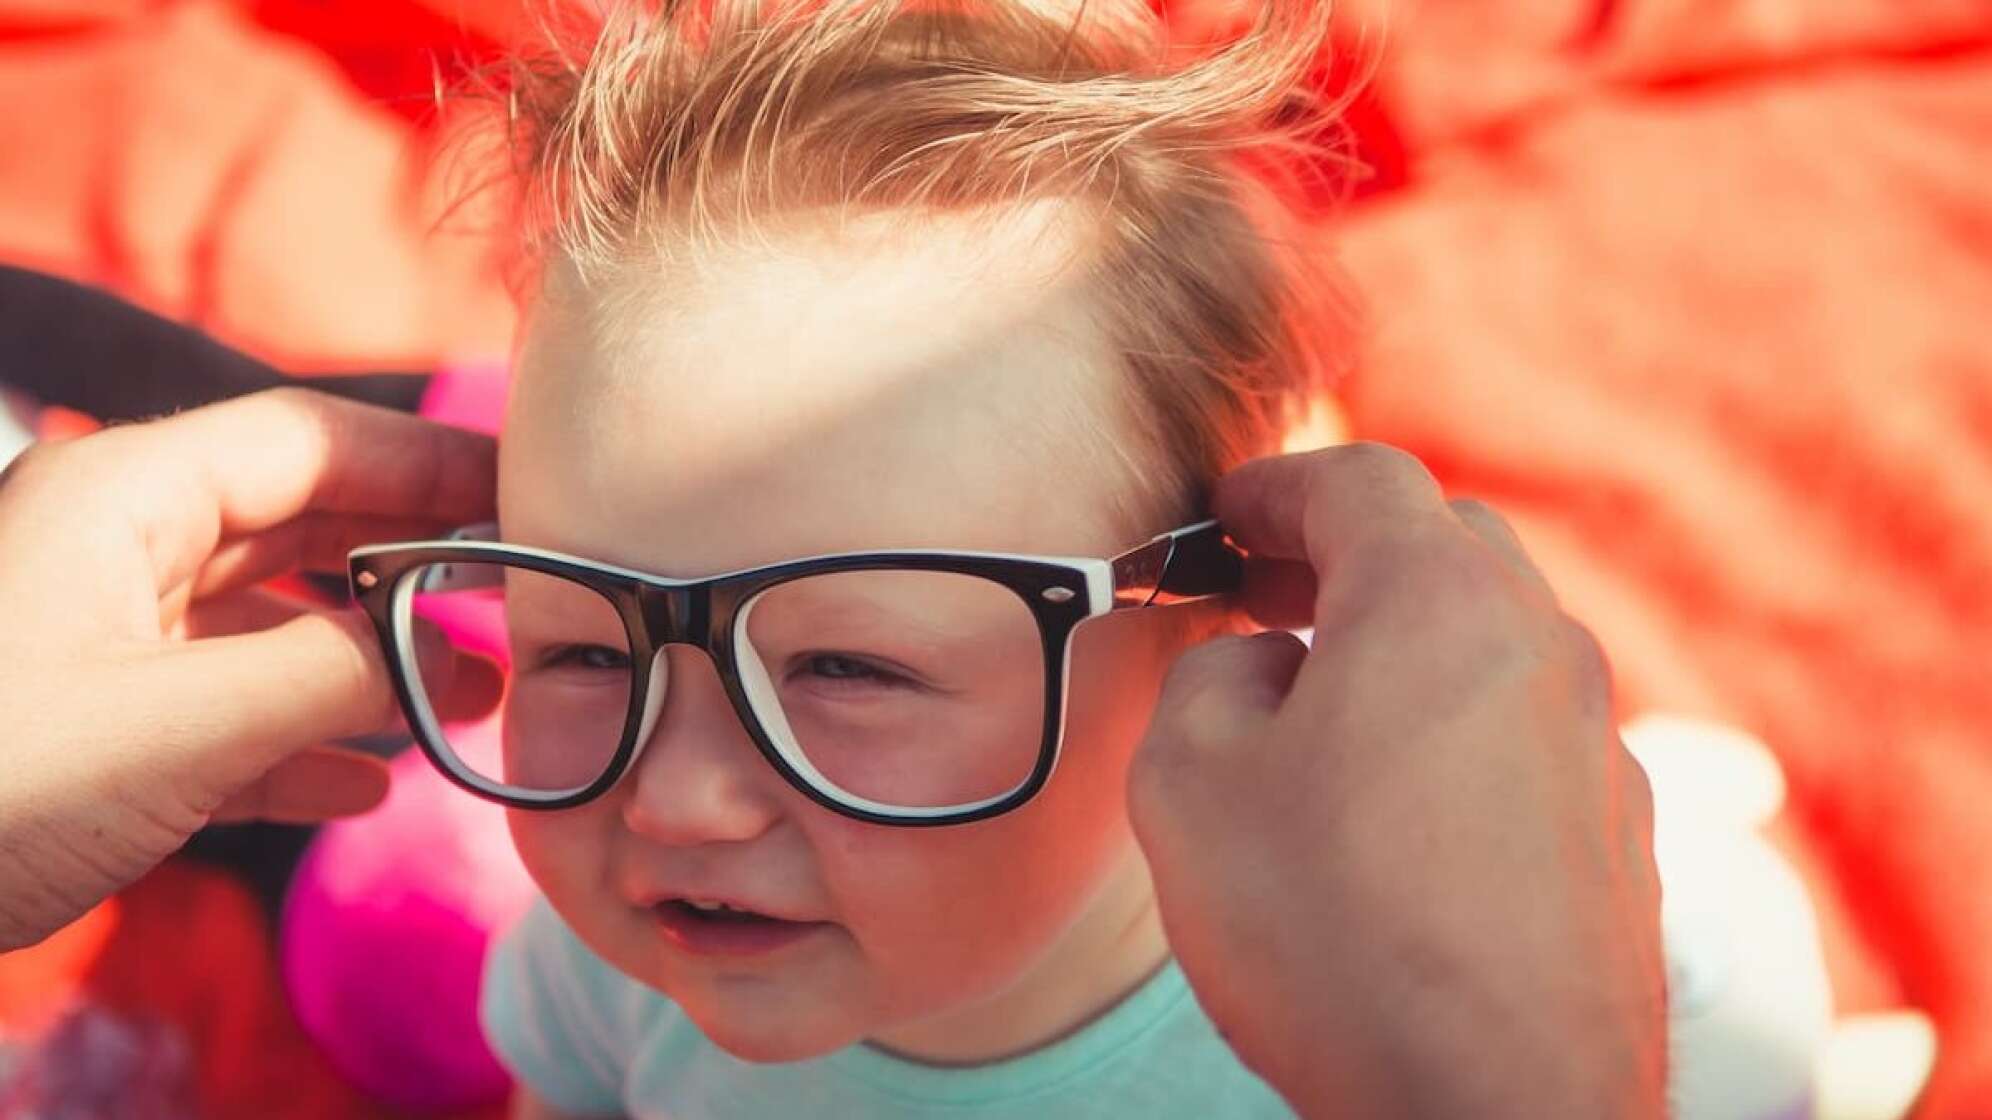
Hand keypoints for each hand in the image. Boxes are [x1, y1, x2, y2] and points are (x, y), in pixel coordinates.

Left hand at [0, 388, 497, 950]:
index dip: (430, 460)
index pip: (310, 440)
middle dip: (414, 567)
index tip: (533, 492)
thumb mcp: (175, 727)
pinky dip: (300, 739)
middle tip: (522, 604)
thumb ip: (330, 675)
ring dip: (368, 662)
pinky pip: (222, 706)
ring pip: (266, 620)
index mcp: (121, 498)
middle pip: (299, 523)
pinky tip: (365, 783)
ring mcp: (97, 635)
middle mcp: (113, 547)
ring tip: (473, 706)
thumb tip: (451, 655)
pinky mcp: (90, 724)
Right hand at [1129, 443, 1665, 1118]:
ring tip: (1326, 702)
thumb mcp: (1189, 784)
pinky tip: (1402, 801)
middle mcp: (1540, 650)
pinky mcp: (1622, 832)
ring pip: (1497, 641)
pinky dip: (1460, 725)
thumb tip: (1258, 669)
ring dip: (1408, 642)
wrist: (1492, 1107)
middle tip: (1267, 594)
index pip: (1358, 481)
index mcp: (1436, 603)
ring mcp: (1598, 743)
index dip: (1274, 485)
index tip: (1225, 515)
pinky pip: (1531, 733)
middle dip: (1347, 552)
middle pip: (1446, 545)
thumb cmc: (1332, 938)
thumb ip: (1209, 680)